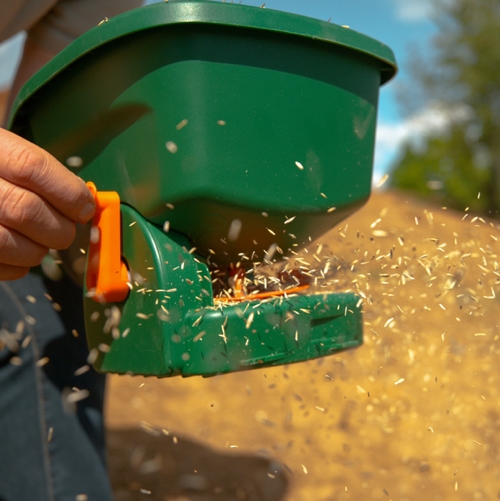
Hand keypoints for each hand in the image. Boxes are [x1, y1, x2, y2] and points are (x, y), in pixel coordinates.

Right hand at [0, 128, 94, 279]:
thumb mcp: (6, 152)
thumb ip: (40, 172)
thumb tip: (84, 204)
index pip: (32, 167)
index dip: (68, 192)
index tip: (85, 208)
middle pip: (25, 210)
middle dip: (59, 228)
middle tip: (65, 230)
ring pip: (9, 243)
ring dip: (39, 249)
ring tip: (40, 240)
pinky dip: (17, 265)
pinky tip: (17, 251)